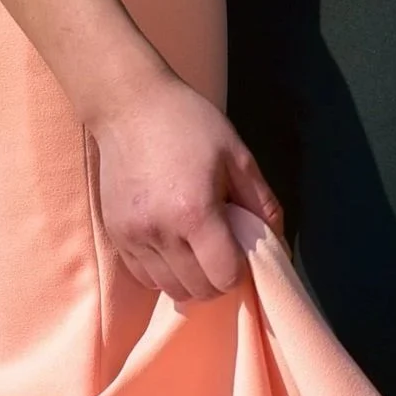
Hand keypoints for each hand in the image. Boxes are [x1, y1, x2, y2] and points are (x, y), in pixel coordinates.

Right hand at [88, 66, 283, 308]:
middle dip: (217, 278)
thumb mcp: (237, 155)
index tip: (239, 247)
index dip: (239, 270)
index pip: (224, 278)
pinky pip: (145, 276)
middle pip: (198, 291)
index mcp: (195, 213)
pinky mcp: (115, 234)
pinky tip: (171, 243)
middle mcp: (160, 232)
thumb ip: (263, 205)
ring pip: (170, 289)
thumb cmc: (189, 123)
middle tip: (220, 247)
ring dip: (190, 278)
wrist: (129, 104)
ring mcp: (133, 236)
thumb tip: (280, 248)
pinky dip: (163, 271)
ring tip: (194, 246)